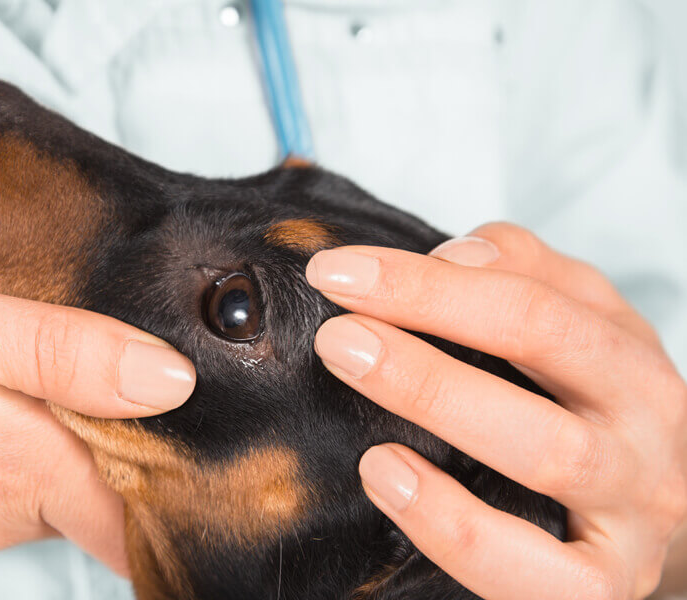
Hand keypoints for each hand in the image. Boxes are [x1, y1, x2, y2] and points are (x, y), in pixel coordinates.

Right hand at [0, 263, 194, 573]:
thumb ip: (60, 352)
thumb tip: (169, 381)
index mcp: (19, 464)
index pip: (144, 518)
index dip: (192, 481)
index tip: (220, 434)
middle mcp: (1, 511)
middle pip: (115, 496)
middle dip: (146, 443)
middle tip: (157, 367)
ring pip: (68, 488)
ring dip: (88, 435)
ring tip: (85, 366)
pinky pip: (19, 487)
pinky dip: (39, 444)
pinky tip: (20, 391)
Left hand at [306, 223, 686, 598]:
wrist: (643, 512)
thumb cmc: (587, 407)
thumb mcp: (572, 323)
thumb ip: (516, 271)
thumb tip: (451, 257)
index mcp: (629, 356)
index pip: (530, 299)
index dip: (428, 283)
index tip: (336, 275)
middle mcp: (647, 428)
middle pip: (545, 356)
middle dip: (431, 328)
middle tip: (336, 335)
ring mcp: (634, 514)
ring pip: (548, 452)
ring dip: (437, 403)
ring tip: (353, 378)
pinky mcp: (602, 588)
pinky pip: (535, 571)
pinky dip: (455, 527)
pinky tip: (385, 476)